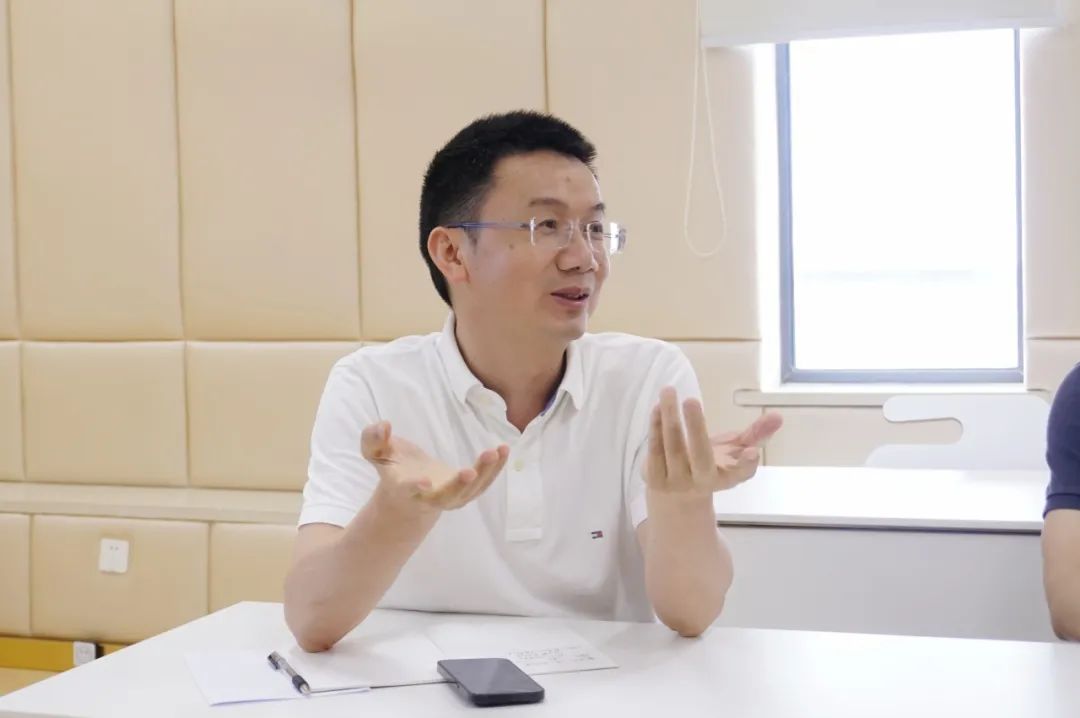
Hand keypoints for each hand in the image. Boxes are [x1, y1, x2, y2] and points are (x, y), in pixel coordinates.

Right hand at [361, 421, 508, 513]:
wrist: (411, 493)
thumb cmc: (393, 468)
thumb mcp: (376, 453)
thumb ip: (373, 439)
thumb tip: (383, 425)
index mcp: (404, 489)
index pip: (408, 490)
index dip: (414, 487)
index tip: (424, 481)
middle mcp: (429, 498)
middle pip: (446, 497)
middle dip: (458, 486)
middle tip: (469, 472)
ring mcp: (451, 498)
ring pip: (470, 492)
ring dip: (484, 474)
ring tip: (496, 451)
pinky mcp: (467, 492)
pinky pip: (483, 484)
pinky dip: (495, 469)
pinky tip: (504, 450)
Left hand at [645, 387, 782, 497]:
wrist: (678, 498)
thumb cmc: (712, 466)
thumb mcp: (736, 452)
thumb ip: (757, 434)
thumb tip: (778, 416)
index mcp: (727, 477)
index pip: (741, 473)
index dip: (747, 464)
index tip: (753, 451)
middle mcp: (702, 482)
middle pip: (700, 455)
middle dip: (696, 428)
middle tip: (692, 400)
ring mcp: (676, 481)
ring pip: (673, 448)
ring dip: (670, 417)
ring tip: (669, 390)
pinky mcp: (654, 478)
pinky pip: (655, 449)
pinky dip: (656, 427)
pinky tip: (658, 406)